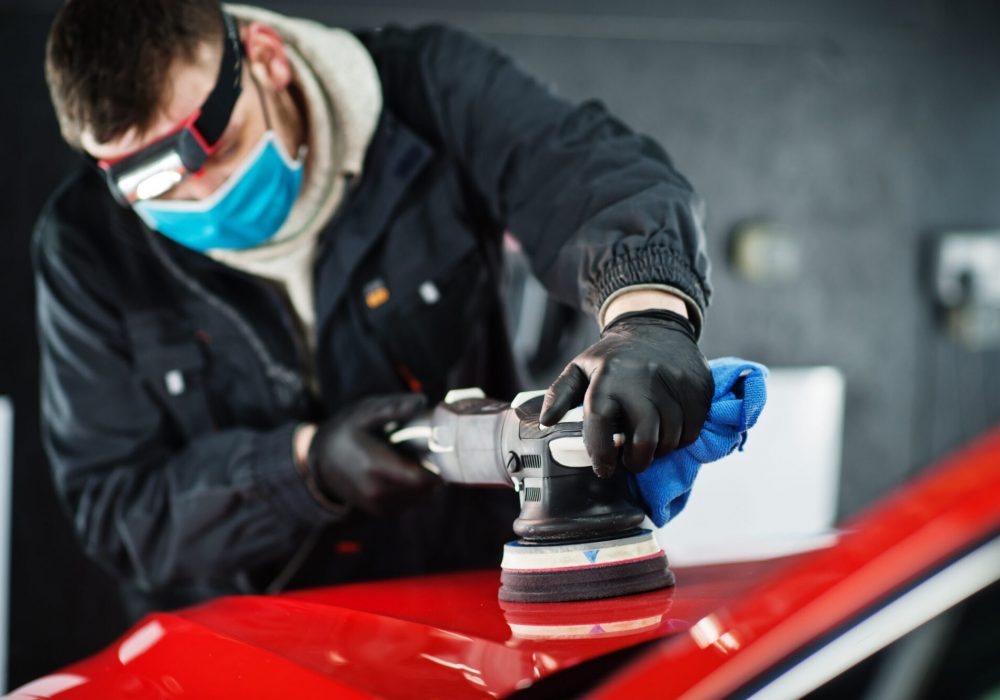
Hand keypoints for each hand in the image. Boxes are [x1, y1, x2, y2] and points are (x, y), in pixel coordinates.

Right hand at [307, 393, 438, 514]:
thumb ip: (393, 407)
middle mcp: (376, 491)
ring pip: (419, 498)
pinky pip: (409, 503)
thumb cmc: (345, 431)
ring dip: (423, 481)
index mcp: (374, 466)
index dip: (437, 467)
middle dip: (431, 471)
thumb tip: (422, 401)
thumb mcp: (365, 411)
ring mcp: (377, 504)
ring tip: (410, 459)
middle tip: (424, 451)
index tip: (439, 449)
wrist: (319, 459)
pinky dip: (413, 489)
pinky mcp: (379, 511)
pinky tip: (402, 471)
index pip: (421, 479)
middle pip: (424, 490)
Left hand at [539, 309, 712, 477]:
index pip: (600, 422)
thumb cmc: (614, 356)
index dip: (601, 453)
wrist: (656, 325)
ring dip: (660, 450)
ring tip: (649, 442)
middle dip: (637, 461)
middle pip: (645, 439)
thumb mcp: (580, 367)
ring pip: (672, 438)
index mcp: (608, 377)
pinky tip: (668, 429)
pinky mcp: (697, 388)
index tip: (603, 469)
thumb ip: (559, 394)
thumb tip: (546, 422)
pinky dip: (681, 438)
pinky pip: (693, 429)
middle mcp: (642, 380)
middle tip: (631, 462)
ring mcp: (674, 384)